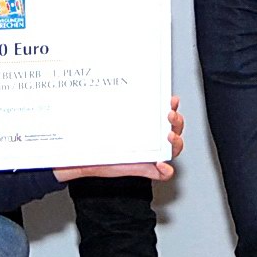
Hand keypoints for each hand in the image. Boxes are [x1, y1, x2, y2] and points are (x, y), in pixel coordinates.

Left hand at [57, 98, 182, 182]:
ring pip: (172, 148)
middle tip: (169, 116)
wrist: (80, 159)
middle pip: (174, 128)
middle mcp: (149, 137)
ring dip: (176, 142)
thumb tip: (110, 84)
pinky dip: (165, 170)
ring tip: (169, 137)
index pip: (164, 113)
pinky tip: (161, 165)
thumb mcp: (102, 119)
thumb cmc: (91, 138)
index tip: (171, 100)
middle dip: (176, 121)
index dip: (172, 106)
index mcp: (142, 124)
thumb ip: (109, 106)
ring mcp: (149, 153)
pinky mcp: (144, 169)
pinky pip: (162, 173)